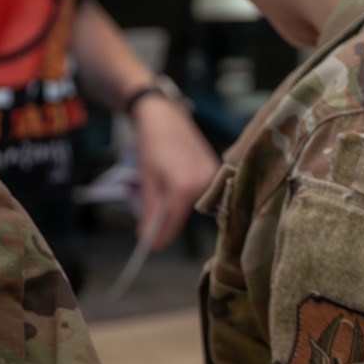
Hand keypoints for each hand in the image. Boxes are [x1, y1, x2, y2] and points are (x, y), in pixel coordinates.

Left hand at [129, 93, 217, 247]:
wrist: (165, 115)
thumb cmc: (151, 144)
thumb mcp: (147, 179)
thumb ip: (150, 210)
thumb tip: (147, 237)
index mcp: (182, 186)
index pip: (173, 221)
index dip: (162, 236)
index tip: (151, 248)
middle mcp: (203, 183)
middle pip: (185, 215)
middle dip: (170, 223)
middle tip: (153, 228)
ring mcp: (213, 177)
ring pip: (195, 205)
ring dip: (180, 209)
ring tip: (164, 202)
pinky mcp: (216, 171)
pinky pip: (203, 194)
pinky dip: (189, 197)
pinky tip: (178, 190)